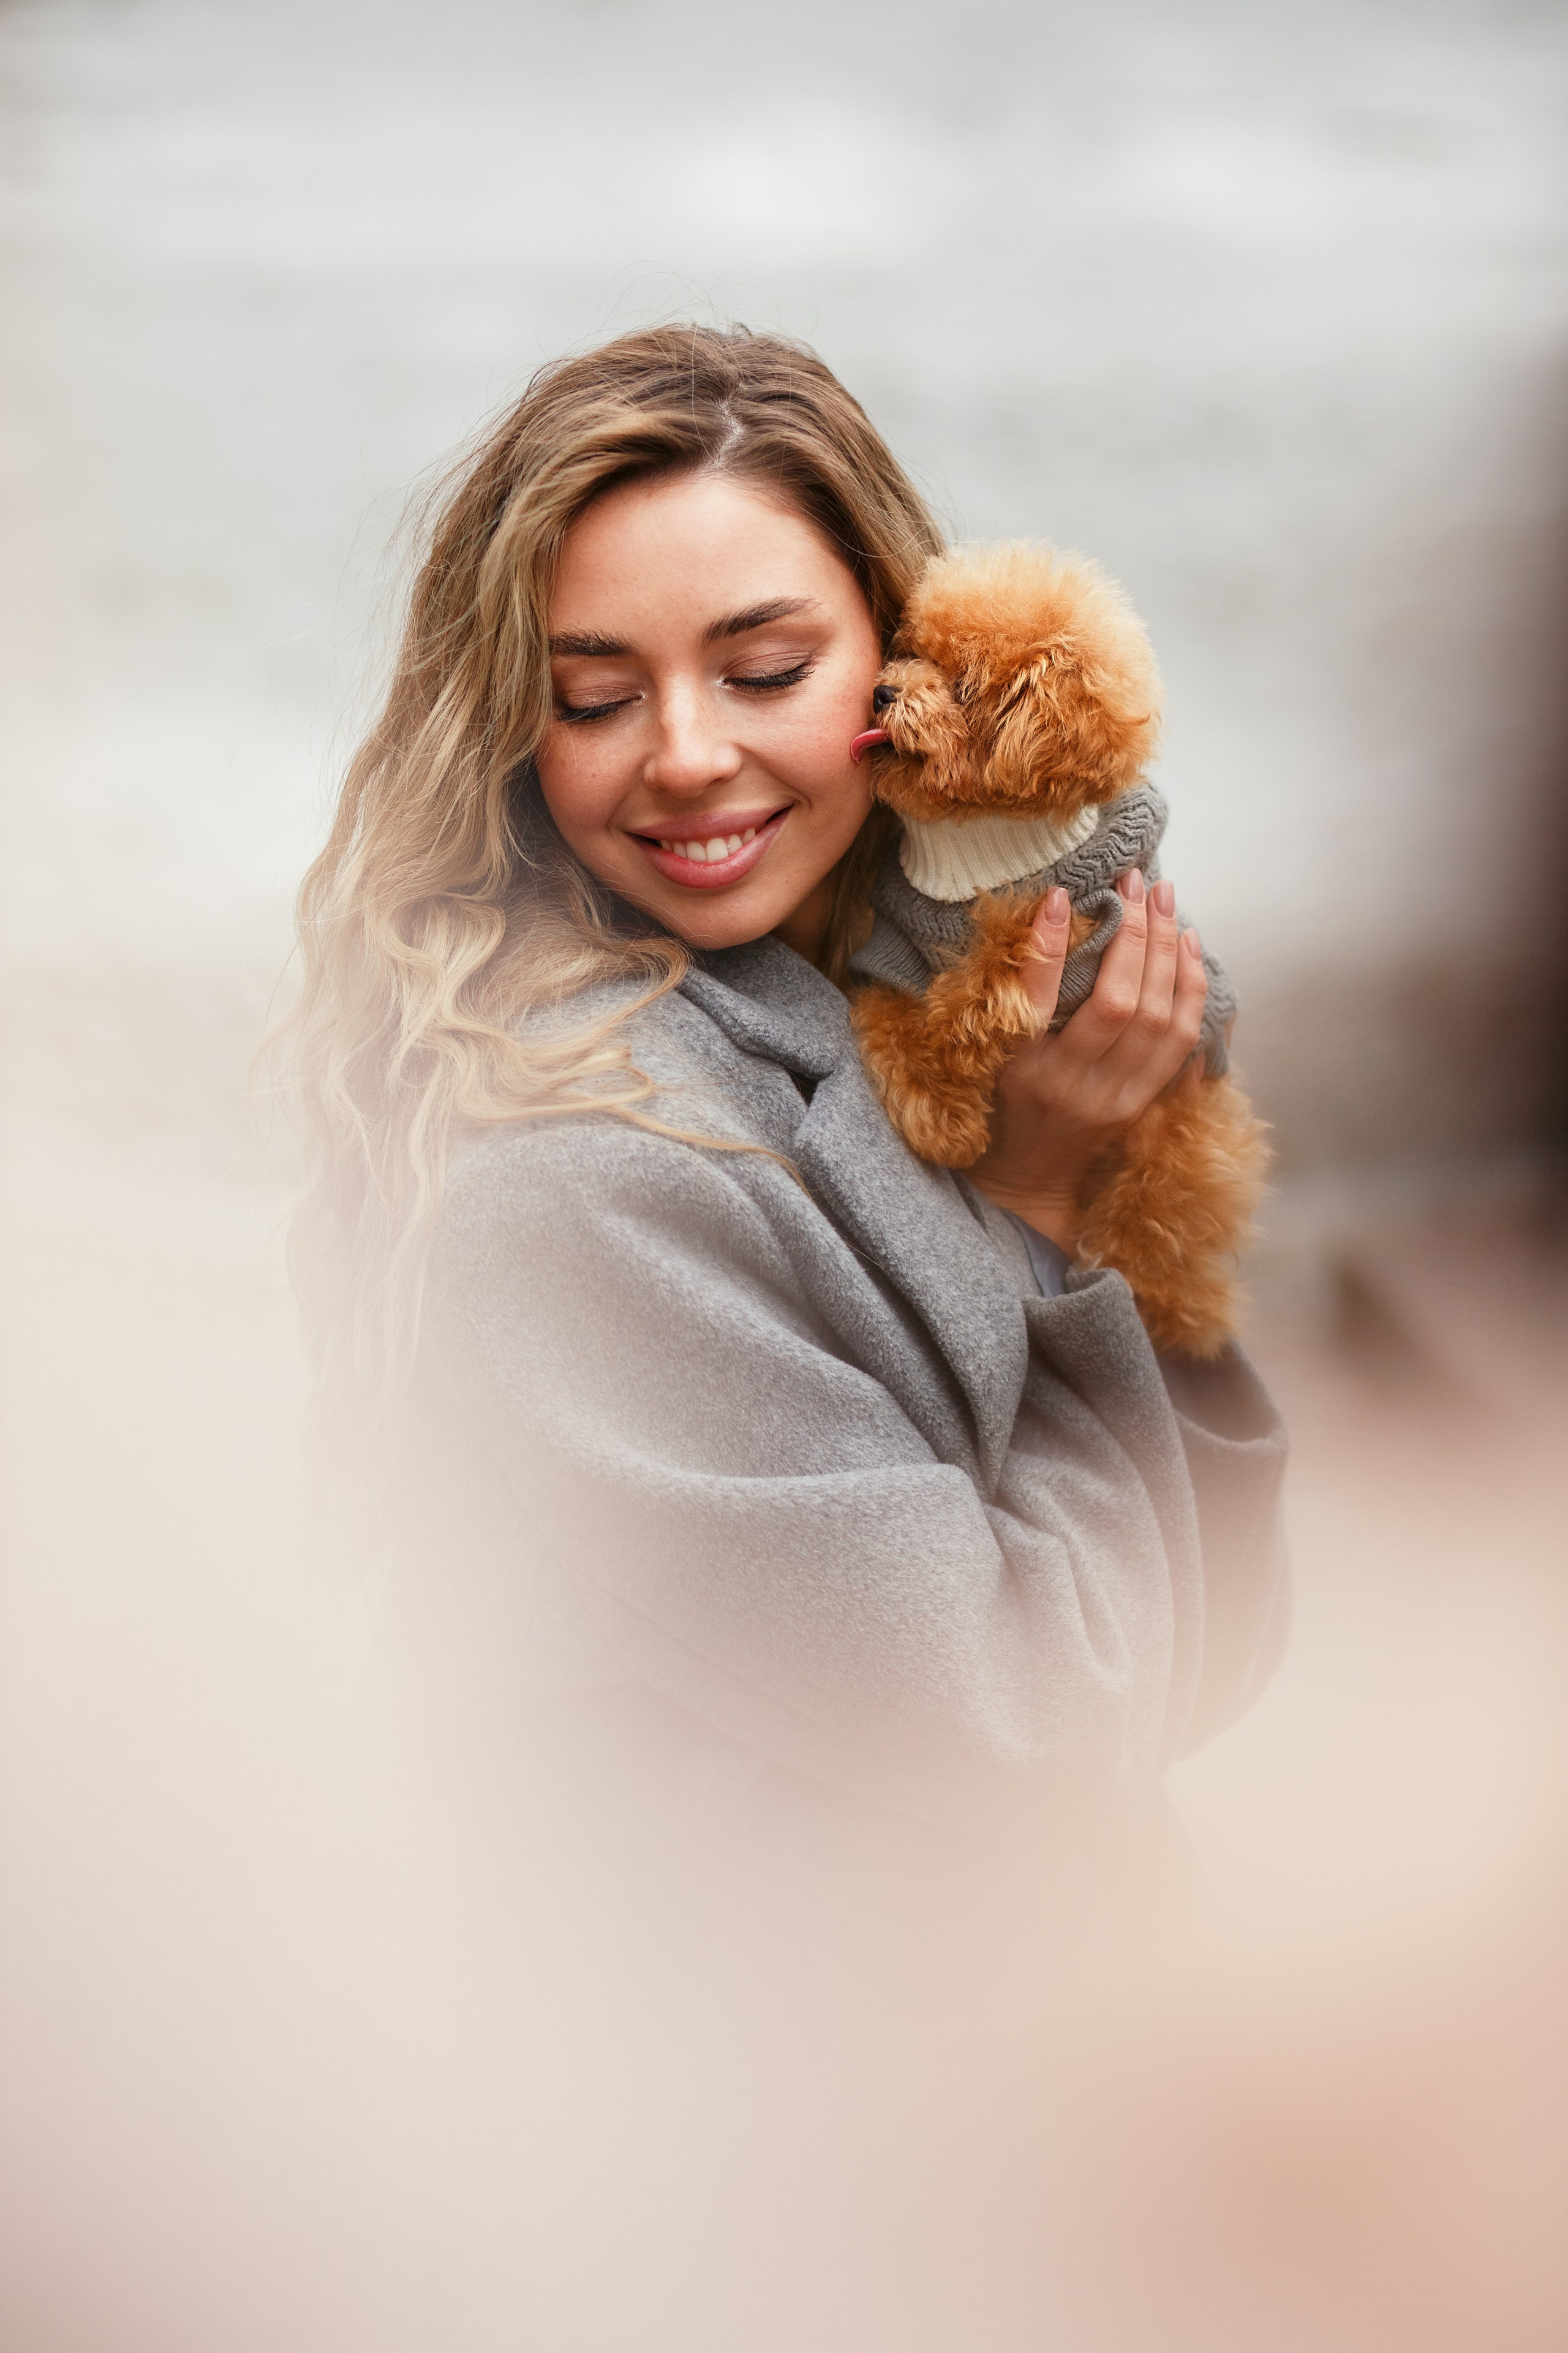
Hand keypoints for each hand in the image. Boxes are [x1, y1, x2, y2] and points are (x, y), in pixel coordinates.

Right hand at [967, 870, 1208, 1251]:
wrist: (1025, 1178)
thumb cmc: (998, 1104)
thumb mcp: (987, 1055)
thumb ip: (1014, 1001)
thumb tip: (1052, 918)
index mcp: (1020, 1069)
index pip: (1038, 999)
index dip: (1051, 945)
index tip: (1061, 896)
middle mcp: (1070, 1086)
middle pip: (1120, 1002)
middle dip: (1135, 934)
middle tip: (1138, 883)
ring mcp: (1114, 1100)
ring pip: (1161, 1019)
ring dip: (1169, 954)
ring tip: (1167, 903)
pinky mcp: (1141, 1106)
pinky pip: (1182, 1043)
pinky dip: (1192, 992)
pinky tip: (1188, 950)